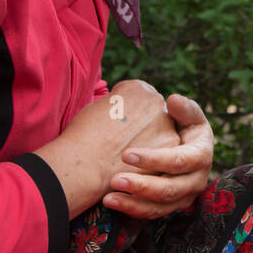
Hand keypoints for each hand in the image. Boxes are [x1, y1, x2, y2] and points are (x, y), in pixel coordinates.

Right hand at [35, 79, 175, 218]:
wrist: (84, 165)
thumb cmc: (82, 136)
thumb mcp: (98, 105)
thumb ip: (118, 103)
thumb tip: (125, 109)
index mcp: (138, 87)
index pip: (139, 97)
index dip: (124, 111)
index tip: (112, 122)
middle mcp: (157, 101)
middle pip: (154, 112)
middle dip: (142, 124)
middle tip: (120, 138)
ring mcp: (166, 125)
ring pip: (161, 132)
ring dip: (149, 140)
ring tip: (123, 152)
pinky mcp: (170, 150)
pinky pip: (163, 152)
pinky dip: (151, 159)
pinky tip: (133, 163)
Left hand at [103, 93, 214, 219]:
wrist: (182, 143)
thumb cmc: (181, 124)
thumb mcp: (188, 114)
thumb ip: (183, 108)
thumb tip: (173, 101)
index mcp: (201, 154)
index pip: (179, 161)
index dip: (154, 159)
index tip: (126, 155)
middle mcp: (197, 179)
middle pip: (170, 189)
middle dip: (141, 186)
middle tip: (114, 180)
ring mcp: (185, 196)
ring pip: (160, 206)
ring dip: (134, 203)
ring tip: (108, 197)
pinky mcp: (172, 206)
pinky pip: (152, 213)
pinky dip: (132, 209)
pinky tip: (112, 203)